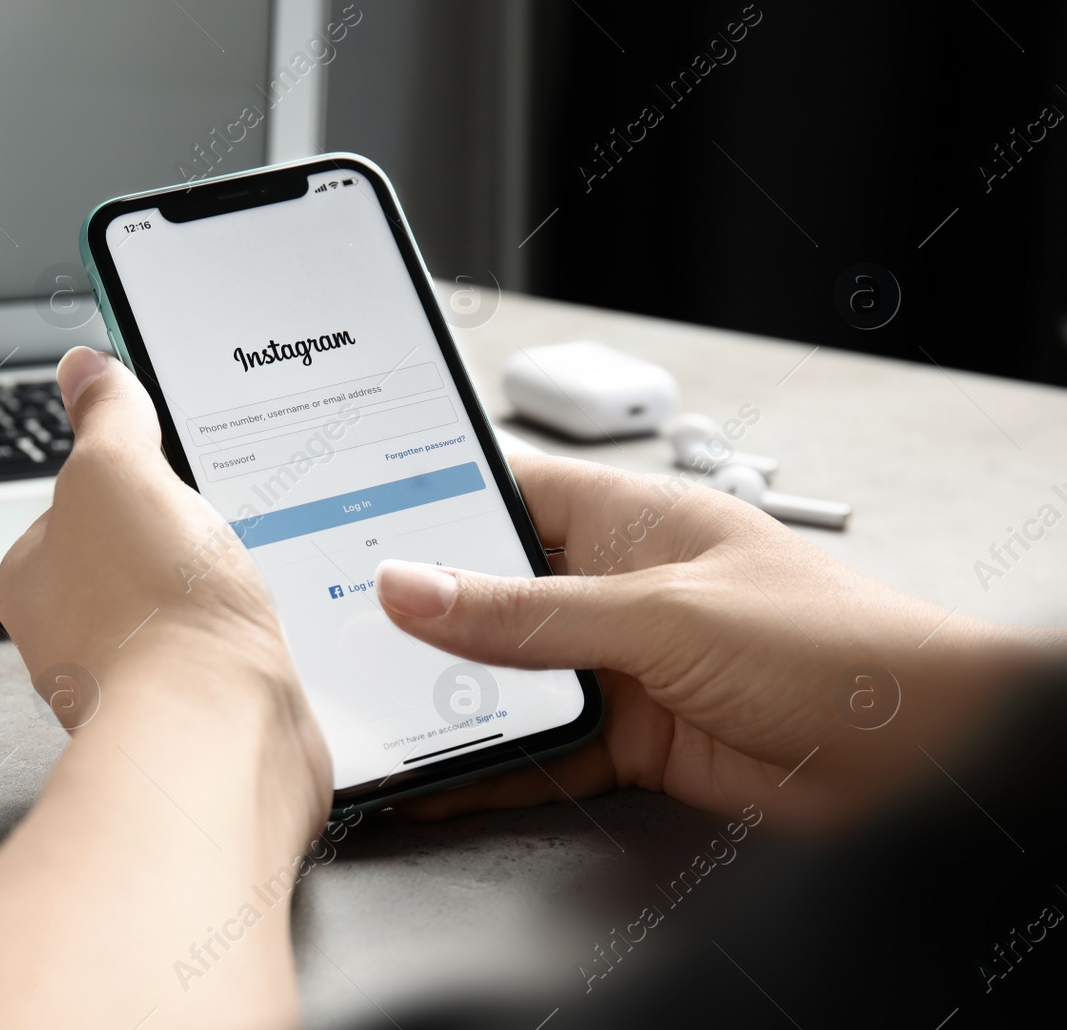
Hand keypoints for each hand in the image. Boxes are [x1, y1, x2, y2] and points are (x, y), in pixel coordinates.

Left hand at [0, 352, 333, 1029]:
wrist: (217, 735)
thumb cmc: (151, 614)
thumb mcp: (119, 471)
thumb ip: (106, 417)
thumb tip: (85, 370)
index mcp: (34, 573)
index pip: (79, 499)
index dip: (135, 473)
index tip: (179, 464)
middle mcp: (75, 632)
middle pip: (137, 552)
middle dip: (189, 533)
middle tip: (228, 516)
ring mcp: (138, 677)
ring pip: (187, 603)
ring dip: (226, 585)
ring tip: (256, 571)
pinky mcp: (198, 711)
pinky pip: (228, 652)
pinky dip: (254, 636)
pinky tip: (274, 625)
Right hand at [374, 455, 1046, 826]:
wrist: (924, 756)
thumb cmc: (836, 645)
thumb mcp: (661, 614)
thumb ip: (529, 613)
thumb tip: (415, 587)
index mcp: (629, 518)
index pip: (506, 493)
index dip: (429, 503)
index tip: (351, 524)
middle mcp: (617, 586)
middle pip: (493, 596)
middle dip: (425, 620)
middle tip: (344, 637)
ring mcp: (621, 665)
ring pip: (508, 678)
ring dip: (451, 700)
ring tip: (378, 714)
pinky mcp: (630, 736)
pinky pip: (539, 749)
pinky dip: (491, 767)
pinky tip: (442, 776)